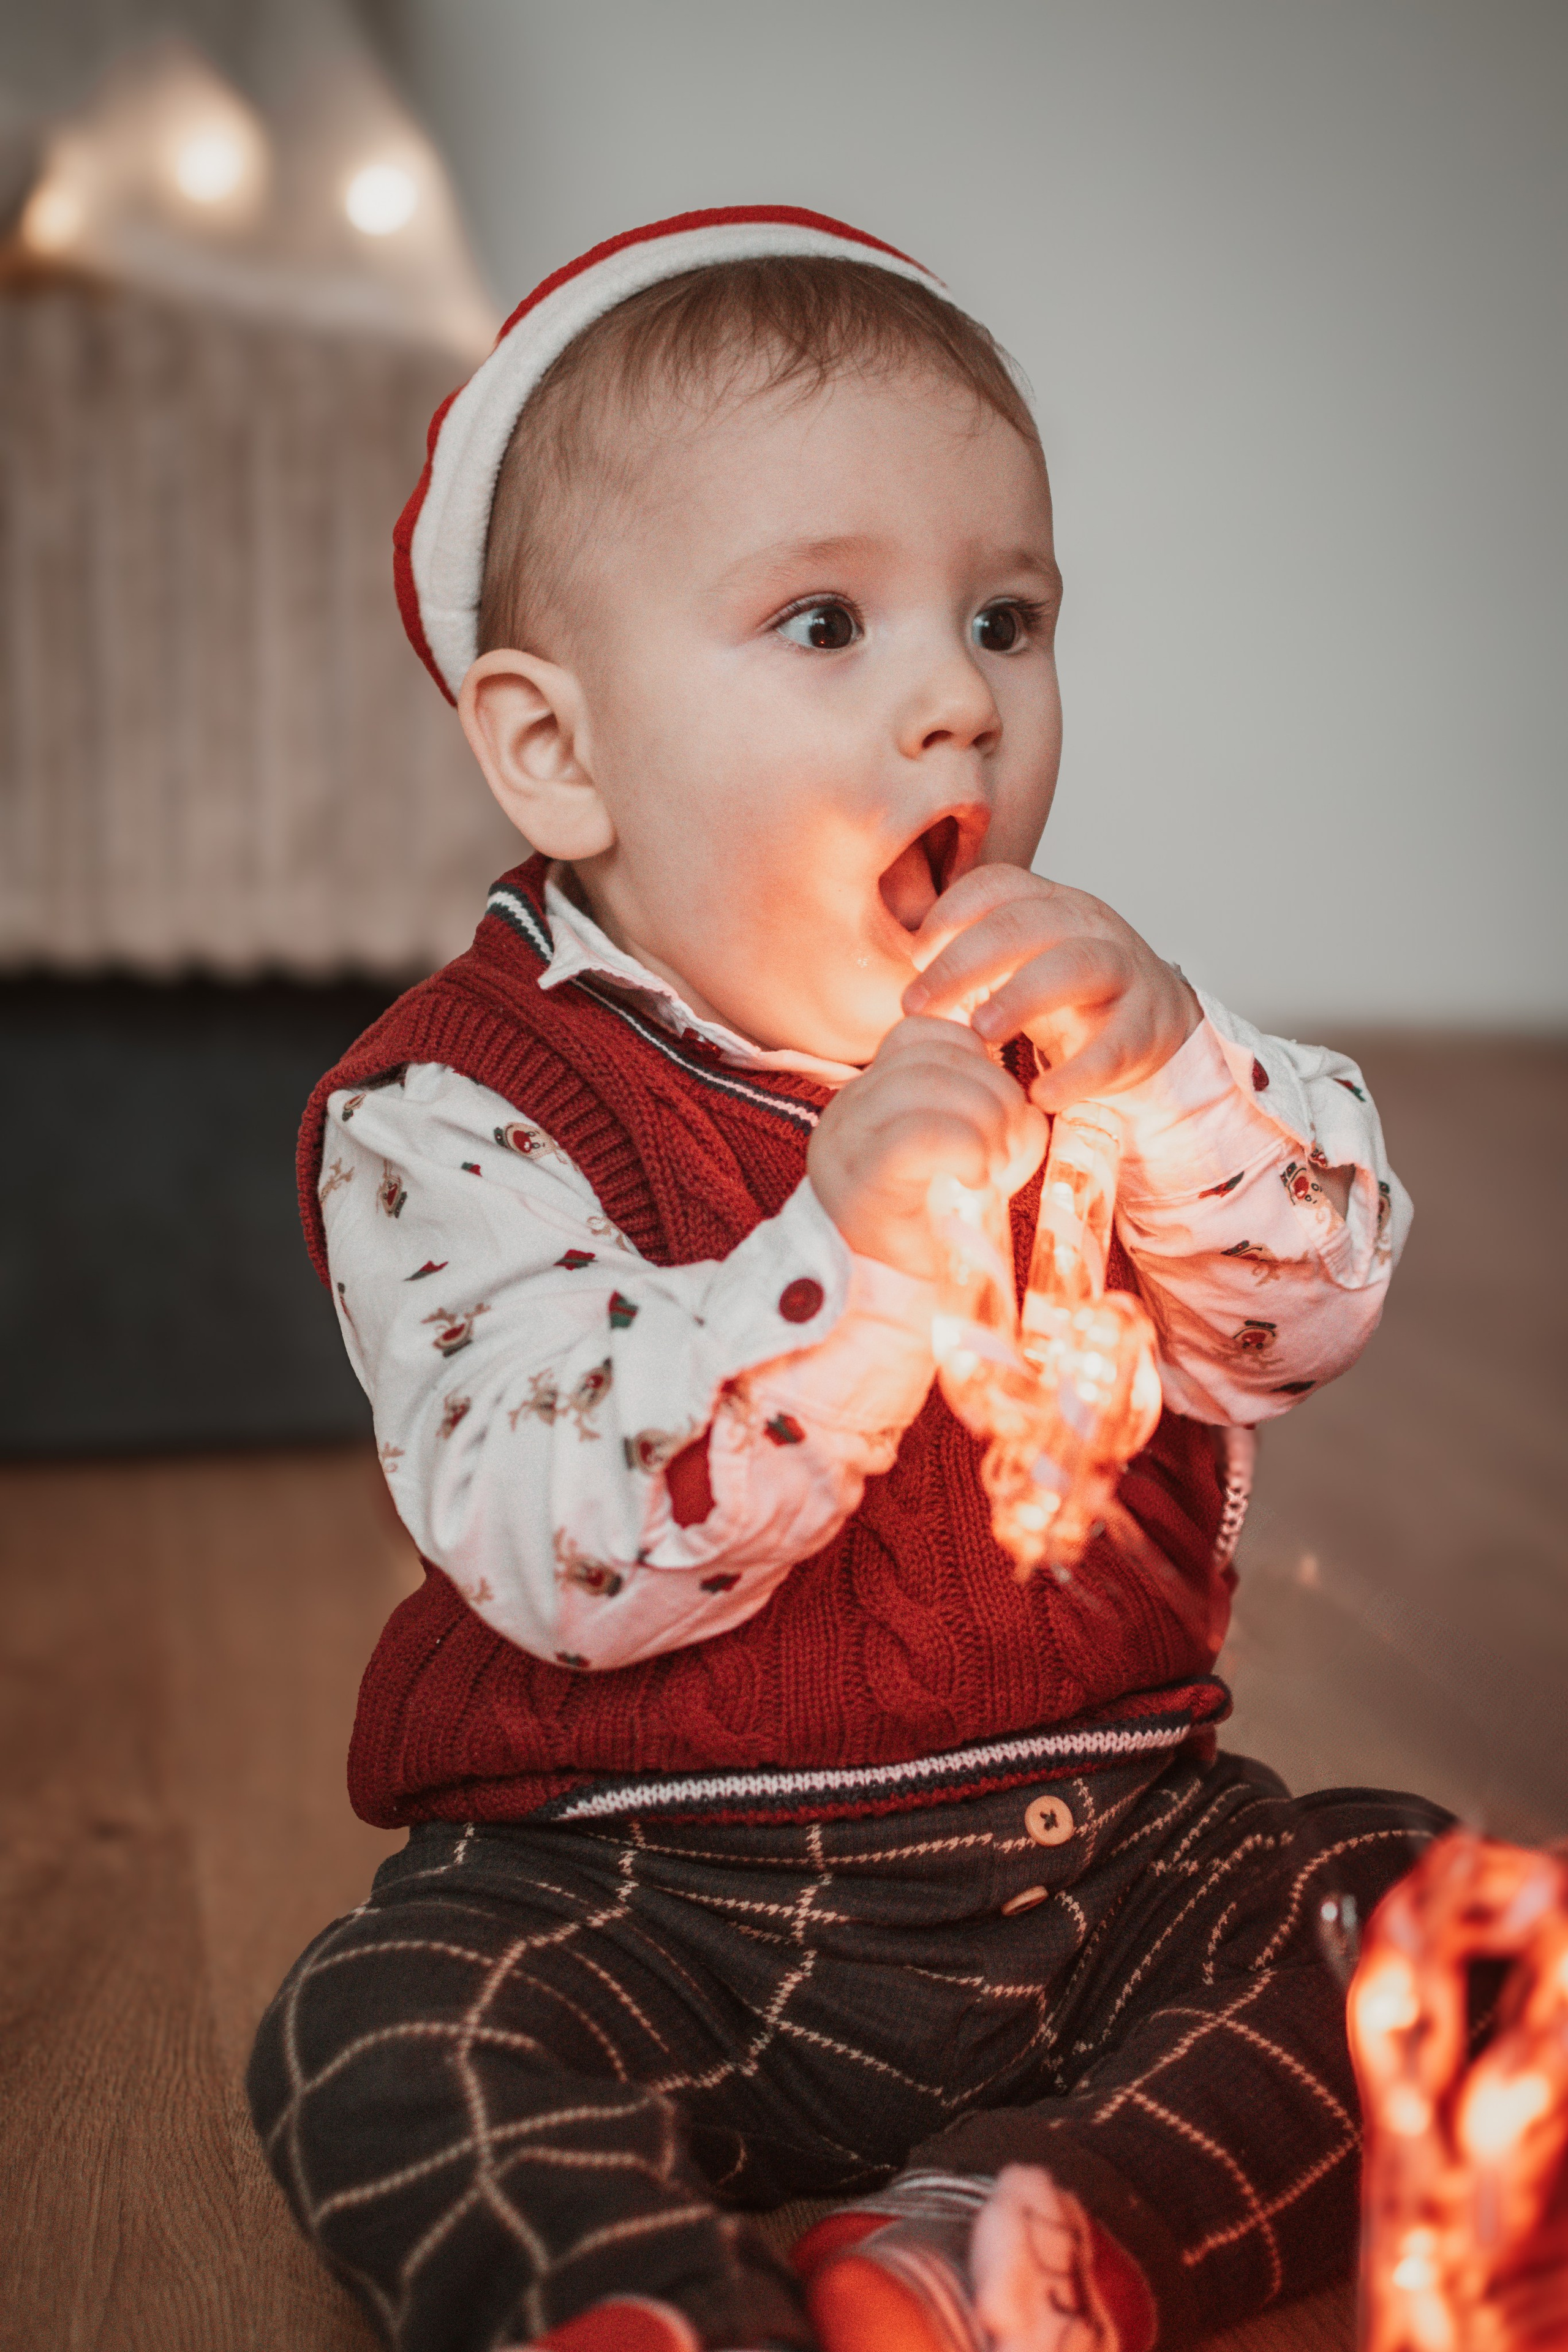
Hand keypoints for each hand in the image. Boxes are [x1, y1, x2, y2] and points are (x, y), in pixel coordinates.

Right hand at [807, 1016, 1046, 1279]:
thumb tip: (1023, 1103)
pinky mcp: (859, 1185)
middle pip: (933, 1056)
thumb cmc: (932, 1237)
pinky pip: (920, 1134)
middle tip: (1009, 1150)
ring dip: (986, 1122)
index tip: (997, 1110)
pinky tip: (977, 1181)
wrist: (884, 1312)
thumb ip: (975, 1115)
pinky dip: (966, 1150)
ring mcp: (845, 1147)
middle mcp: (845, 1114)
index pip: (919, 1034)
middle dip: (994, 1093)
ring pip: (929, 1084)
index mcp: (865, 1100)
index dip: (973, 1057)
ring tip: (994, 1169)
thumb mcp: (954, 1160)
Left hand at [902, 865, 1200, 1109]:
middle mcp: (1086, 924)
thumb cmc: (1059, 996)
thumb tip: (899, 972)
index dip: (952, 912)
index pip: (998, 884)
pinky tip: (1040, 1096)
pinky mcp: (1144, 1026)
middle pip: (1026, 923)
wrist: (1147, 1025)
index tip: (914, 955)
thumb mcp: (1013, 965)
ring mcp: (1122, 970)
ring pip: (1076, 965)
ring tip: (979, 1033)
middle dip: (963, 962)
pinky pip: (1115, 1043)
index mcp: (1046, 903)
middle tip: (916, 1004)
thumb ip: (965, 961)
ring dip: (1021, 996)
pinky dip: (1078, 1071)